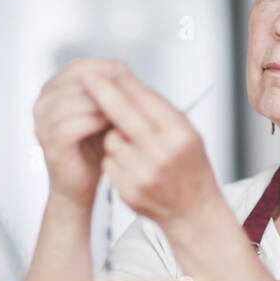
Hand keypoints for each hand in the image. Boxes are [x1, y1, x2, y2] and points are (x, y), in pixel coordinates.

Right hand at [32, 58, 121, 210]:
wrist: (80, 186)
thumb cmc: (94, 147)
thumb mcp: (103, 113)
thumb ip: (108, 92)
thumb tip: (125, 71)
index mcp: (54, 90)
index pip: (79, 67)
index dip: (104, 67)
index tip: (129, 72)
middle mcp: (43, 103)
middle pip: (76, 81)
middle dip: (106, 84)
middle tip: (131, 92)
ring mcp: (43, 123)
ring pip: (73, 100)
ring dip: (102, 103)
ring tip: (124, 110)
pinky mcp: (49, 142)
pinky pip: (71, 124)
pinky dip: (94, 122)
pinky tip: (113, 126)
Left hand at [81, 63, 220, 233]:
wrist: (193, 211)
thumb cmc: (189, 165)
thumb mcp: (186, 133)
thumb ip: (159, 109)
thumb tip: (124, 80)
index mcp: (180, 134)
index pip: (146, 100)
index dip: (123, 82)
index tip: (106, 69)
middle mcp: (163, 153)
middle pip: (123, 114)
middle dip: (102, 92)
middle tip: (86, 77)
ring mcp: (144, 173)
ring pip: (111, 140)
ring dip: (115, 138)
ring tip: (137, 149)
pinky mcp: (128, 189)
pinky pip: (109, 162)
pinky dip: (115, 160)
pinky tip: (133, 167)